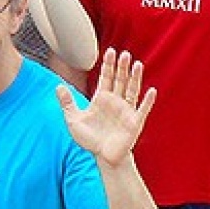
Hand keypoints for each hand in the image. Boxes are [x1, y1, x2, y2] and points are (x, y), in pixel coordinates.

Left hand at [58, 49, 154, 165]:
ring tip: (137, 64)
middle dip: (122, 67)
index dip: (108, 65)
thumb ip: (67, 103)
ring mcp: (126, 111)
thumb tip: (58, 86)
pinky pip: (142, 109)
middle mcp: (115, 101)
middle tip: (124, 54)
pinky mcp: (134, 122)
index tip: (109, 51)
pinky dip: (147, 100)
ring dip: (135, 78)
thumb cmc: (90, 139)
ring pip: (132, 90)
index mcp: (102, 98)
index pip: (106, 77)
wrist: (103, 157)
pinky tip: (152, 90)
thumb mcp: (73, 120)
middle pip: (120, 80)